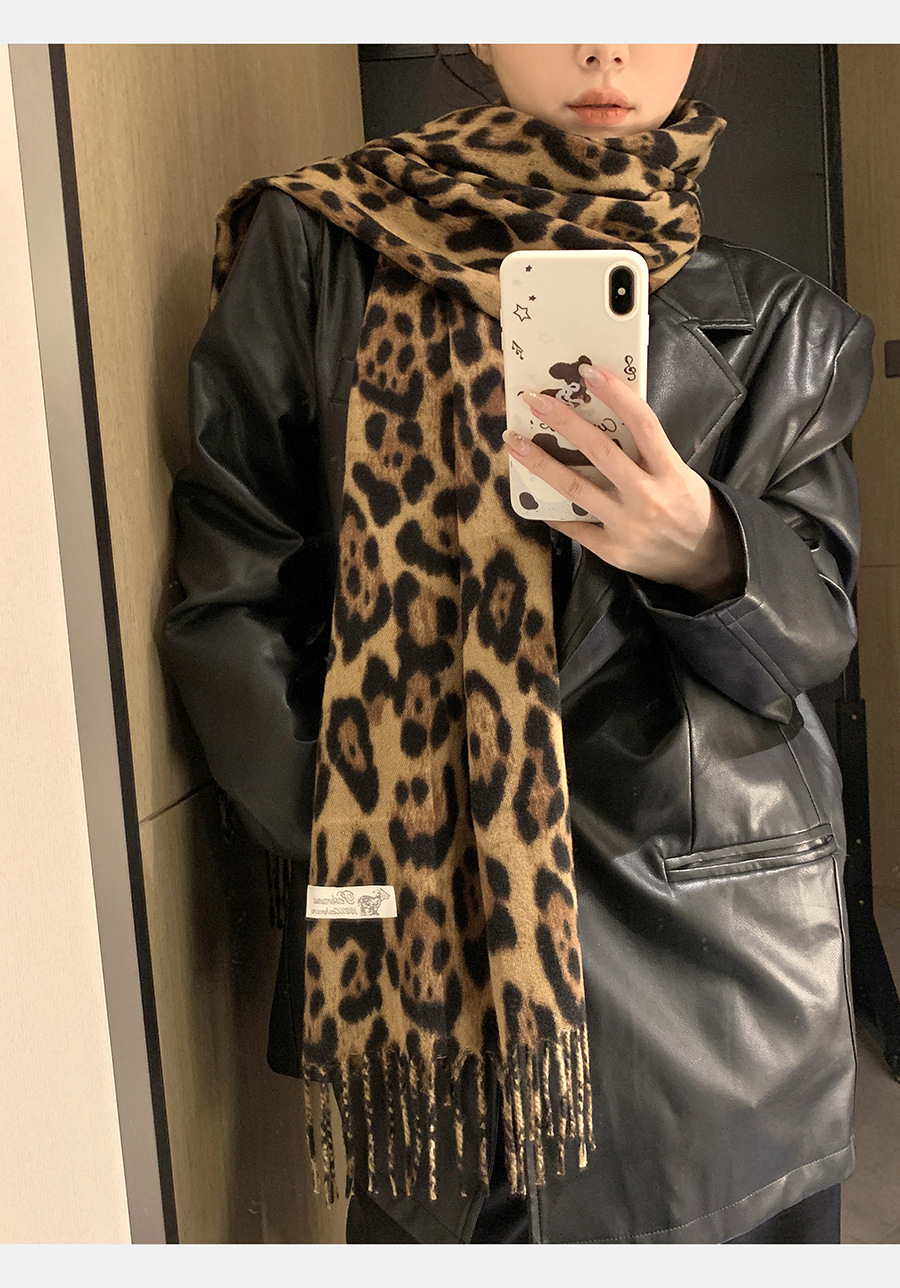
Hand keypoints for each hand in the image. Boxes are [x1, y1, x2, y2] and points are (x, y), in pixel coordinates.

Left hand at [501, 364, 744, 605]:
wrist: (707, 561)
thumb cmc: (689, 508)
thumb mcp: (681, 474)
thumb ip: (649, 452)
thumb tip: (607, 418)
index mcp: (670, 472)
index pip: (643, 425)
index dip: (617, 395)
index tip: (589, 372)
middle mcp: (648, 497)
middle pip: (601, 452)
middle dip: (564, 423)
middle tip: (535, 401)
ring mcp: (628, 526)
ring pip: (577, 489)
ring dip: (542, 464)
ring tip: (516, 444)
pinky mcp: (613, 551)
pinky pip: (575, 527)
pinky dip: (553, 511)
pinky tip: (533, 495)